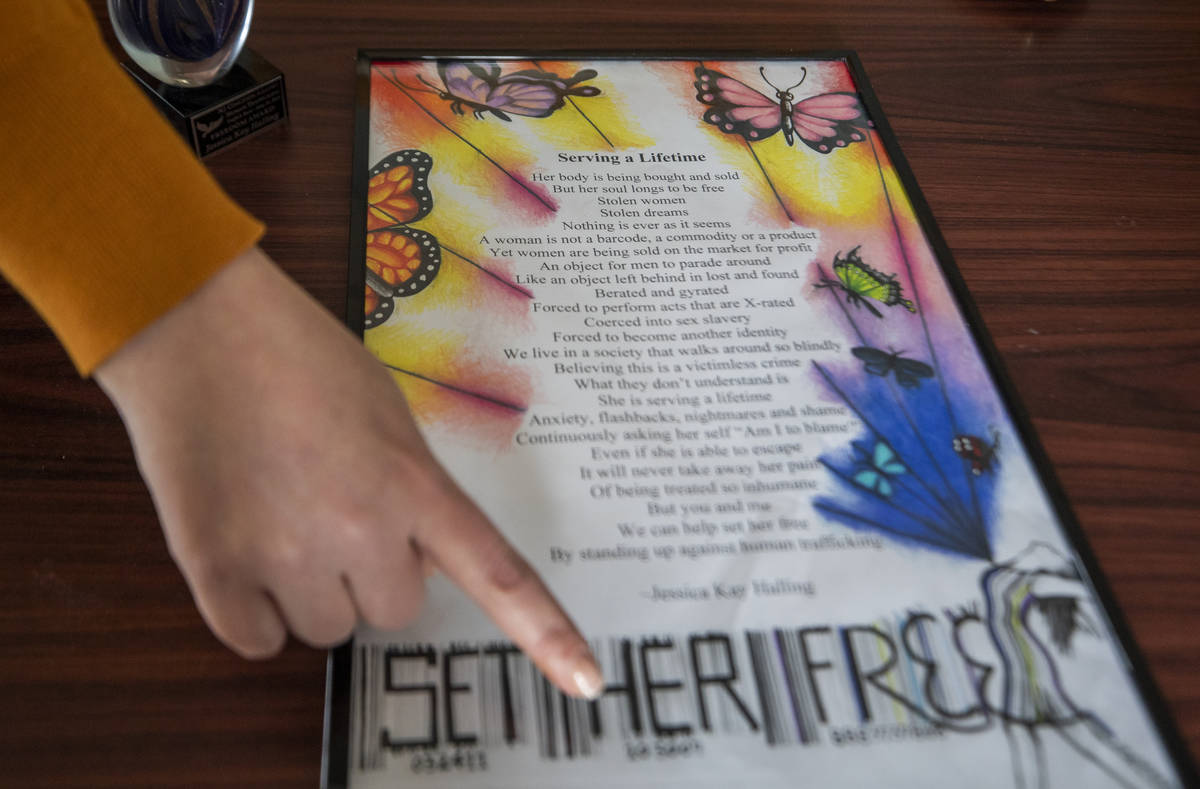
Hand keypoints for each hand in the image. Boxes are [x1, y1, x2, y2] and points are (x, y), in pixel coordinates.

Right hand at [95, 247, 601, 698]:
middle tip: (335, 506)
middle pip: (397, 608)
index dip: (545, 633)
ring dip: (312, 590)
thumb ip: (414, 488)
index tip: (585, 679)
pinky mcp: (215, 569)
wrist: (198, 330)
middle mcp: (359, 528)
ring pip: (327, 629)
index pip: (497, 573)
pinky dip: (255, 609)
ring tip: (282, 512)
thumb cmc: (299, 356)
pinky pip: (257, 641)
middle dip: (374, 571)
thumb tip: (420, 553)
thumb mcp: (388, 413)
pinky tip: (245, 543)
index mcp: (413, 482)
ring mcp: (285, 553)